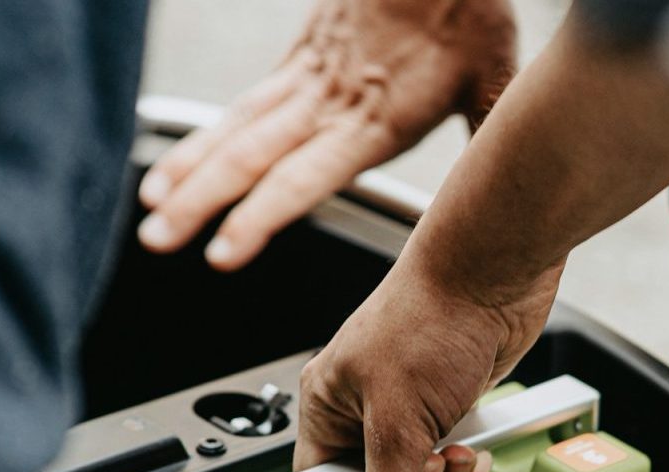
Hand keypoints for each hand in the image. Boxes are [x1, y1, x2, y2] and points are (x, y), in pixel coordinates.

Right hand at [136, 0, 515, 269]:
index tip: (223, 251)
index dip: (262, 215)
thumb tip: (518, 195)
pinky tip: (171, 167)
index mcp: (377, 118)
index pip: (305, 175)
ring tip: (150, 212)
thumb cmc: (467, 10)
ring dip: (189, 173)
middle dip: (202, 203)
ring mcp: (309, 79)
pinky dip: (200, 139)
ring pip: (235, 130)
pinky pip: (241, 106)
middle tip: (158, 240)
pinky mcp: (300, 62)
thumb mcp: (494, 80)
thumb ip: (492, 137)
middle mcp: (331, 102)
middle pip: (253, 156)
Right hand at [293, 257, 558, 471]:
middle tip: (432, 467)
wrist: (492, 274)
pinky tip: (473, 445)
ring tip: (457, 453)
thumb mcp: (400, 419)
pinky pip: (447, 460)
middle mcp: (360, 409)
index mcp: (326, 406)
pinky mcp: (446, 407)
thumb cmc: (434, 316)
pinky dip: (464, 463)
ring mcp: (406, 409)